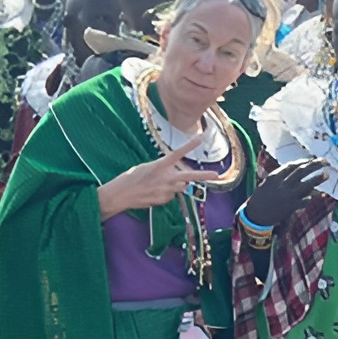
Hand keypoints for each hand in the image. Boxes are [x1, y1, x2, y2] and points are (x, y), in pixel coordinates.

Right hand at [97, 136, 222, 220]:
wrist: (121, 194)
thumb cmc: (132, 178)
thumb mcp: (148, 168)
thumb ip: (165, 170)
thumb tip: (180, 179)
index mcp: (159, 165)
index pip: (177, 153)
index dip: (189, 145)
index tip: (201, 138)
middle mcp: (165, 177)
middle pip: (188, 176)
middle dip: (203, 176)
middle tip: (216, 175)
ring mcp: (166, 190)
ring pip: (180, 187)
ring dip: (175, 185)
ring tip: (157, 185)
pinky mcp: (164, 200)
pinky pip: (171, 196)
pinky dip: (165, 194)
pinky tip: (153, 193)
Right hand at [241, 158, 328, 227]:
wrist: (255, 215)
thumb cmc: (261, 197)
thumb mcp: (269, 183)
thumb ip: (283, 177)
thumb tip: (299, 172)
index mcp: (275, 177)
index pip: (293, 165)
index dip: (304, 161)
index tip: (312, 160)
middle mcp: (282, 184)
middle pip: (302, 171)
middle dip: (315, 165)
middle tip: (325, 162)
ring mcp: (288, 196)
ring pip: (306, 185)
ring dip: (317, 179)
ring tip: (327, 174)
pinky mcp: (291, 207)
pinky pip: (305, 200)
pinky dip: (311, 197)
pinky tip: (317, 194)